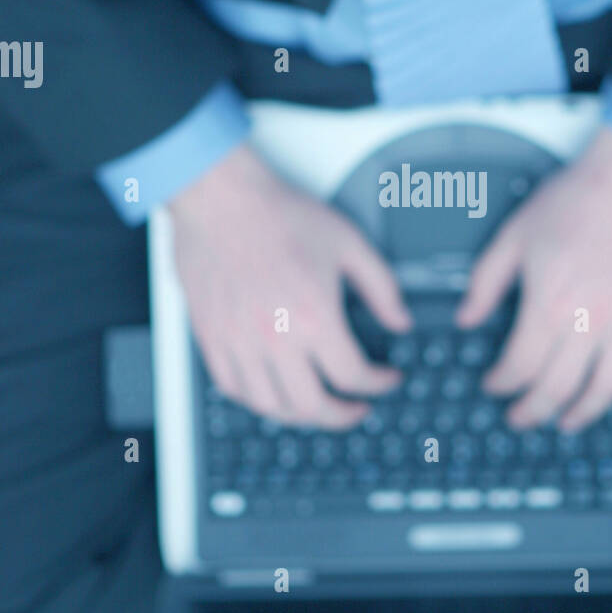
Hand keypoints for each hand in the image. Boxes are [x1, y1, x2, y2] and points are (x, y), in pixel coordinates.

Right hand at [168, 143, 411, 427]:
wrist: (220, 197)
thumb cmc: (278, 214)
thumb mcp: (348, 243)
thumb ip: (381, 288)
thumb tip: (400, 321)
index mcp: (313, 316)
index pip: (353, 376)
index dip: (379, 385)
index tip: (386, 379)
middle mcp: (274, 337)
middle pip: (313, 406)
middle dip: (344, 415)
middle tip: (356, 408)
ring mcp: (238, 342)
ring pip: (271, 407)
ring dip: (301, 415)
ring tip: (318, 405)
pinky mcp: (211, 338)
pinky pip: (234, 389)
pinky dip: (258, 400)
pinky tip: (274, 392)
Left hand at [455, 127, 611, 429]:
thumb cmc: (580, 198)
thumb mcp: (514, 235)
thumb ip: (486, 282)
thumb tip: (467, 317)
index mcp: (549, 305)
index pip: (519, 367)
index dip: (500, 384)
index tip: (493, 384)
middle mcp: (589, 322)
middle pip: (556, 389)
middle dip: (532, 411)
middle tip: (520, 418)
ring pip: (606, 389)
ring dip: (583, 413)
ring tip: (567, 421)